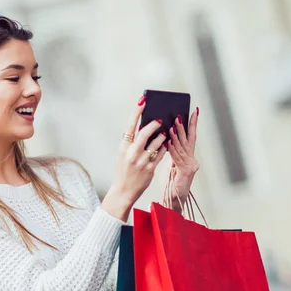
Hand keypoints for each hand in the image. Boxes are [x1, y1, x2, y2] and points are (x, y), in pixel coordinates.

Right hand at [101, 96, 167, 221]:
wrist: (123, 191)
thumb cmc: (123, 171)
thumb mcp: (123, 154)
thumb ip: (131, 141)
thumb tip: (142, 126)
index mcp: (123, 146)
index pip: (130, 125)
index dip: (137, 111)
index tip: (143, 100)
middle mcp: (132, 152)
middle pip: (145, 132)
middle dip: (154, 124)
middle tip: (160, 119)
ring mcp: (141, 161)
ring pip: (156, 143)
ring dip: (162, 136)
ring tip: (165, 133)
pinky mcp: (150, 169)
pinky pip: (161, 154)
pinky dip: (165, 147)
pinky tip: (167, 144)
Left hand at [167, 107, 199, 207]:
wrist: (172, 200)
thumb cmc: (170, 182)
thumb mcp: (170, 163)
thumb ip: (171, 150)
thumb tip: (165, 135)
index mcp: (188, 156)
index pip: (191, 137)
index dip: (193, 124)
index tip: (194, 112)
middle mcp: (192, 160)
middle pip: (187, 139)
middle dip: (183, 126)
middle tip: (179, 115)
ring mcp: (191, 166)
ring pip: (181, 147)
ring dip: (176, 135)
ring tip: (172, 124)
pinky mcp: (186, 172)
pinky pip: (177, 157)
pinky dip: (172, 148)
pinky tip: (168, 141)